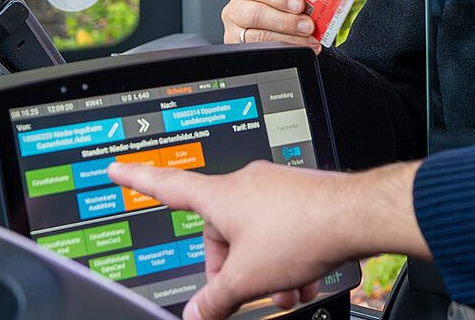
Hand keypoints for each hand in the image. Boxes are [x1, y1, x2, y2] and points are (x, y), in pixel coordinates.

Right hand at [107, 160, 428, 319]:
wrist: (358, 215)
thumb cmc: (302, 231)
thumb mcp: (247, 278)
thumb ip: (216, 299)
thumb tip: (195, 315)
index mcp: (219, 197)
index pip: (165, 186)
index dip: (136, 179)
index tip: (117, 169)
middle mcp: (243, 185)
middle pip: (218, 229)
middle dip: (230, 265)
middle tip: (243, 292)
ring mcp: (273, 187)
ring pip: (255, 232)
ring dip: (263, 266)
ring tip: (282, 294)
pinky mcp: (299, 194)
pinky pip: (280, 226)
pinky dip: (284, 255)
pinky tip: (302, 280)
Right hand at [222, 0, 321, 53]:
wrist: (258, 24)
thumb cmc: (269, 9)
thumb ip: (292, 1)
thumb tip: (315, 8)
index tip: (299, 5)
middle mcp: (237, 9)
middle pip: (257, 14)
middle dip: (286, 21)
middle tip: (307, 25)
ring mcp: (235, 31)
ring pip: (259, 37)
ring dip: (288, 39)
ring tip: (307, 40)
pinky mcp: (239, 48)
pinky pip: (261, 51)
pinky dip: (283, 51)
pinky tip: (298, 48)